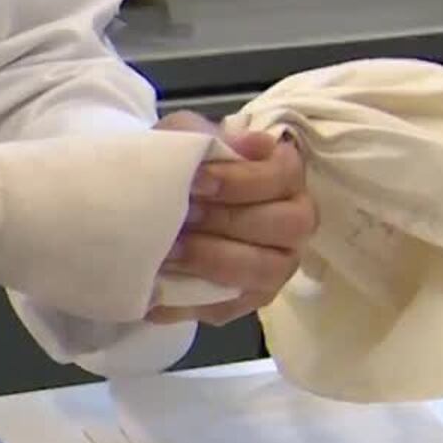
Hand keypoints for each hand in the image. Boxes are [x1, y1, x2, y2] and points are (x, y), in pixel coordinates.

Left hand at [147, 110, 317, 325]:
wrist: (149, 202)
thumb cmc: (180, 166)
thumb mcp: (183, 137)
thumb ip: (211, 135)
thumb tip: (254, 143)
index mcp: (285, 175)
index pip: (282, 177)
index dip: (240, 181)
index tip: (196, 181)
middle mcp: (293, 221)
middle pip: (288, 224)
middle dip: (229, 220)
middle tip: (184, 216)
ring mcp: (276, 265)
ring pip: (265, 270)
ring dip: (214, 260)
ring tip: (170, 251)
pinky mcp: (247, 300)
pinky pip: (228, 307)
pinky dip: (189, 300)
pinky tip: (156, 289)